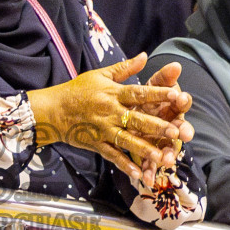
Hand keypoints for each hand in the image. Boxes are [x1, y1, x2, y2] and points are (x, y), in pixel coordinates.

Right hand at [28, 53, 192, 187]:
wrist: (52, 110)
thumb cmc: (77, 90)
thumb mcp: (100, 75)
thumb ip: (124, 68)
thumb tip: (145, 56)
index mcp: (112, 93)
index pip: (139, 93)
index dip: (158, 94)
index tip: (176, 95)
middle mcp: (109, 112)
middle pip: (137, 120)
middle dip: (157, 126)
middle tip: (177, 131)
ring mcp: (102, 130)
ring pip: (127, 141)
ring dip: (145, 149)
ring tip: (162, 157)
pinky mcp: (95, 143)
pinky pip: (112, 155)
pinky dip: (124, 164)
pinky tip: (138, 173)